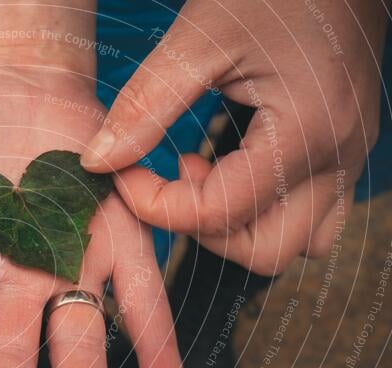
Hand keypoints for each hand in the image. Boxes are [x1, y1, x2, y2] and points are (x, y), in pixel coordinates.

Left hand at [81, 0, 387, 274]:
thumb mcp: (199, 38)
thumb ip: (145, 105)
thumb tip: (96, 161)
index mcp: (305, 133)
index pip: (217, 214)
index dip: (155, 205)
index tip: (123, 172)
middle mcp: (337, 159)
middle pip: (264, 251)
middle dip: (200, 230)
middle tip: (166, 179)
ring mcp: (348, 158)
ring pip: (292, 242)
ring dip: (236, 226)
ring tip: (202, 170)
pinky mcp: (343, 150)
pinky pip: (310, 215)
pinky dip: (263, 210)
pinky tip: (231, 165)